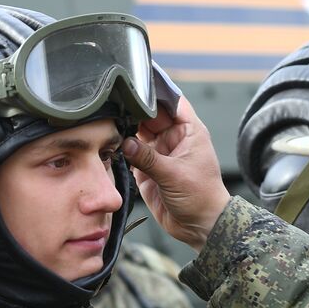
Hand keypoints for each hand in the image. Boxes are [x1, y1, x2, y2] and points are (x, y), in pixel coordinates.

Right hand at [122, 96, 229, 249]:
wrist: (198, 227)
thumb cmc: (201, 197)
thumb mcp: (174, 175)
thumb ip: (148, 159)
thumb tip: (126, 143)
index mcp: (189, 132)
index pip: (172, 102)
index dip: (156, 91)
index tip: (138, 80)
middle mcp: (173, 139)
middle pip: (150, 116)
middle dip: (133, 109)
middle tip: (112, 101)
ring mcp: (159, 154)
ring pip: (138, 134)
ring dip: (125, 129)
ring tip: (107, 121)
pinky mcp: (147, 170)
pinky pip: (131, 154)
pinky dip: (121, 149)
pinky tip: (109, 142)